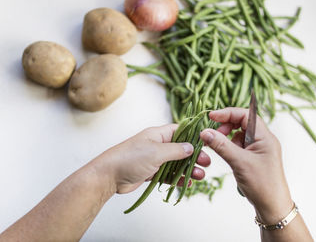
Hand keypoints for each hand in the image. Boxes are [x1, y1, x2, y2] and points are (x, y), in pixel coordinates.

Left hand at [96, 124, 210, 193]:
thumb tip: (191, 147)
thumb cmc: (130, 158)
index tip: (207, 143)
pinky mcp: (150, 172)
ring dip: (188, 169)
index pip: (180, 131)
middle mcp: (157, 145)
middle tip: (207, 163)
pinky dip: (177, 178)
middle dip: (194, 156)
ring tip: (200, 176)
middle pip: (181, 148)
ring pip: (176, 163)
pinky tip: (187, 183)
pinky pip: (168, 174)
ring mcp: (154, 159)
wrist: (108, 176)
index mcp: (157, 134)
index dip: (194, 136)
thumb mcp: (156, 152)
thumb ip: (176, 150)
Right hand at [200, 108, 292, 223]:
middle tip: (213, 134)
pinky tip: (224, 154)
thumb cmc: (262, 184)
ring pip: (239, 134)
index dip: (228, 113)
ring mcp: (258, 149)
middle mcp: (263, 140)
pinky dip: (229, 146)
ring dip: (226, 136)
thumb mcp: (239, 162)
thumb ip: (221, 145)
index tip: (211, 116)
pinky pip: (239, 145)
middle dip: (226, 125)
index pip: (246, 115)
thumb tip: (204, 132)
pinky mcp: (253, 158)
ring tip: (217, 146)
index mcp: (265, 137)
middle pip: (242, 122)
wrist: (272, 207)